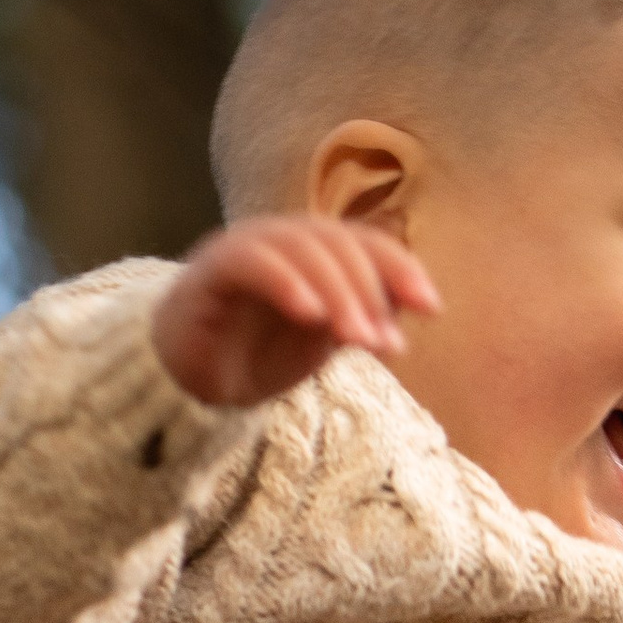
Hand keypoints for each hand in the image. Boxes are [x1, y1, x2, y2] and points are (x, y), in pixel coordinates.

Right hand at [151, 217, 439, 408]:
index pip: (364, 242)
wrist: (191, 383)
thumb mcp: (326, 339)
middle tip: (386, 344)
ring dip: (336, 293)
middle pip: (336, 243)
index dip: (401, 268)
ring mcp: (243, 249)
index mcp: (311, 249)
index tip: (431, 307)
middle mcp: (279, 238)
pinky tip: (310, 316)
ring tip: (358, 339)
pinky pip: (250, 262)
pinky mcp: (210, 271)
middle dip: (369, 291)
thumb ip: (366, 314)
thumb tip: (423, 302)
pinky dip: (284, 283)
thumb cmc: (261, 352)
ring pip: (298, 249)